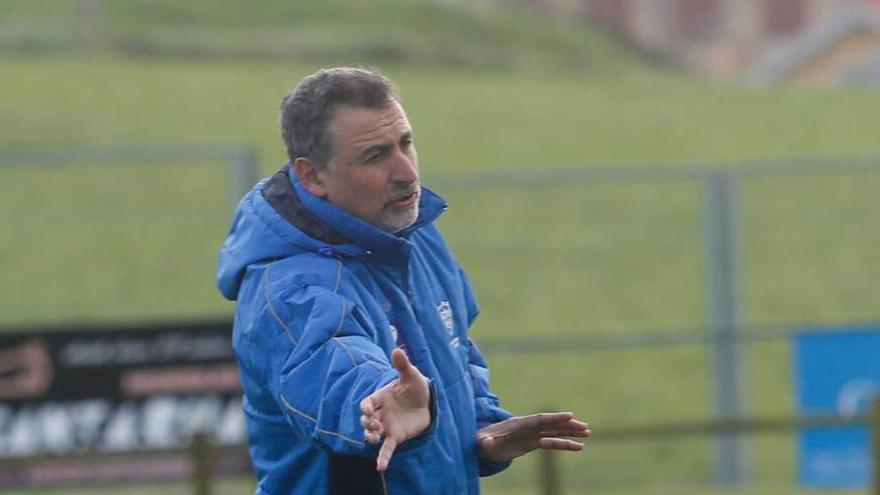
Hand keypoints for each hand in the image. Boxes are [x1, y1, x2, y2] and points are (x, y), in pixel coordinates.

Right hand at [360, 348, 430, 471]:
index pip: (367, 403)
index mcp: (380, 397)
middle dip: (367, 422)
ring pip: (372, 434)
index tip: (368, 410)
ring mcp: (386, 426)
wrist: (427, 403)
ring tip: (375, 438)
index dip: (365, 407)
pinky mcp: (395, 437)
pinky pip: (386, 448)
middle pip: (366, 419)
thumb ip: (403, 365)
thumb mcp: (412, 375)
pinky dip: (383, 458)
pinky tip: (380, 467)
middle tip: (374, 424)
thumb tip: (397, 349)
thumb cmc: (416, 387)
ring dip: (370, 437)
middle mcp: (380, 413)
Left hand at [477, 412, 589, 462]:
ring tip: (587, 433)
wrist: (482, 444)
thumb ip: (486, 442)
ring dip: (570, 432)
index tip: (570, 415)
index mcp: (518, 424)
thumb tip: (486, 442)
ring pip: (554, 432)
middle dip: (567, 425)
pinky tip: (578, 447)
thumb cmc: (481, 443)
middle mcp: (527, 427)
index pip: (539, 419)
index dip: (554, 417)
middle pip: (551, 424)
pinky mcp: (533, 442)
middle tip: (585, 427)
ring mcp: (531, 434)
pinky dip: (565, 444)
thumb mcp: (482, 443)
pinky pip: (552, 442)